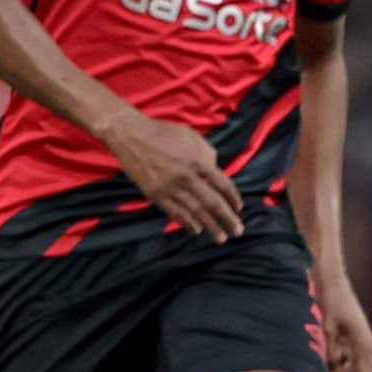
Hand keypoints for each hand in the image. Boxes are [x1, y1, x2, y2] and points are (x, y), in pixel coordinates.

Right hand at [102, 111, 243, 240]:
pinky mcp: (155, 195)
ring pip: (195, 212)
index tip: (239, 209)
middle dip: (227, 219)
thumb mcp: (193, 137)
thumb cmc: (164, 133)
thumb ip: (207, 156)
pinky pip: (174, 212)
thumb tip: (216, 172)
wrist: (131, 135)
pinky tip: (196, 231)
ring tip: (220, 238)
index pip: (223, 185)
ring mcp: (170, 188)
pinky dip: (187, 223)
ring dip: (210, 226)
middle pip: (212, 203)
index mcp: (199, 161)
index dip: (233, 198)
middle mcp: (187, 177)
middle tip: (238, 232)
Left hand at [315, 271, 371, 371]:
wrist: (331, 278)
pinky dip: (330, 362)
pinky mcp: (348, 339)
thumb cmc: (331, 299)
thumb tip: (329, 371)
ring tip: (314, 362)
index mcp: (365, 346)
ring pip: (348, 371)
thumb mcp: (326, 326)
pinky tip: (317, 351)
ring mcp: (357, 343)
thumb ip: (329, 351)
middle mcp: (365, 347)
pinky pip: (341, 360)